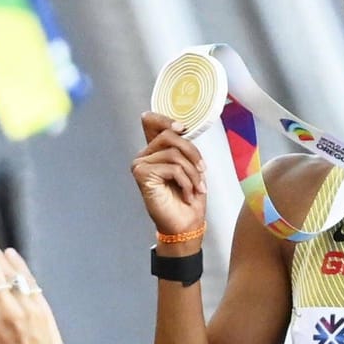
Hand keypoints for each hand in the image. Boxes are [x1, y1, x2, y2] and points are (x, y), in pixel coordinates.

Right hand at [131, 112, 208, 239]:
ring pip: (174, 153)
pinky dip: (186, 182)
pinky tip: (187, 194)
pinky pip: (172, 168)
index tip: (181, 127)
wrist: (186, 224)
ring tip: (197, 187)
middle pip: (170, 136)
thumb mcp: (191, 166)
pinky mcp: (142, 175)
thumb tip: (180, 127)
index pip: (151, 122)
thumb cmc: (189, 197)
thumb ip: (183, 146)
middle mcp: (145, 155)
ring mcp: (140, 165)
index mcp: (155, 151)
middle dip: (193, 153)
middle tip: (202, 171)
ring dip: (193, 173)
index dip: (164, 119)